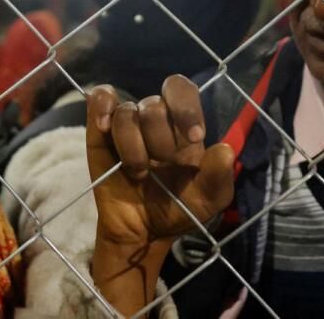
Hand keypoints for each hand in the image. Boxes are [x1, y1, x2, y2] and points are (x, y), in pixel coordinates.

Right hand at [86, 75, 234, 249]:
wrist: (143, 232)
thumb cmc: (178, 209)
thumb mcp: (208, 199)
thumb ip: (219, 177)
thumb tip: (225, 150)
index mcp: (182, 126)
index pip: (182, 90)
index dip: (186, 108)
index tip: (193, 137)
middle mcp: (154, 119)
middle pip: (154, 104)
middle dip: (159, 139)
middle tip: (160, 165)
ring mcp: (125, 123)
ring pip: (126, 111)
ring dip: (132, 145)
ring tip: (138, 171)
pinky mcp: (99, 132)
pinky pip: (99, 100)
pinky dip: (102, 108)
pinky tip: (105, 127)